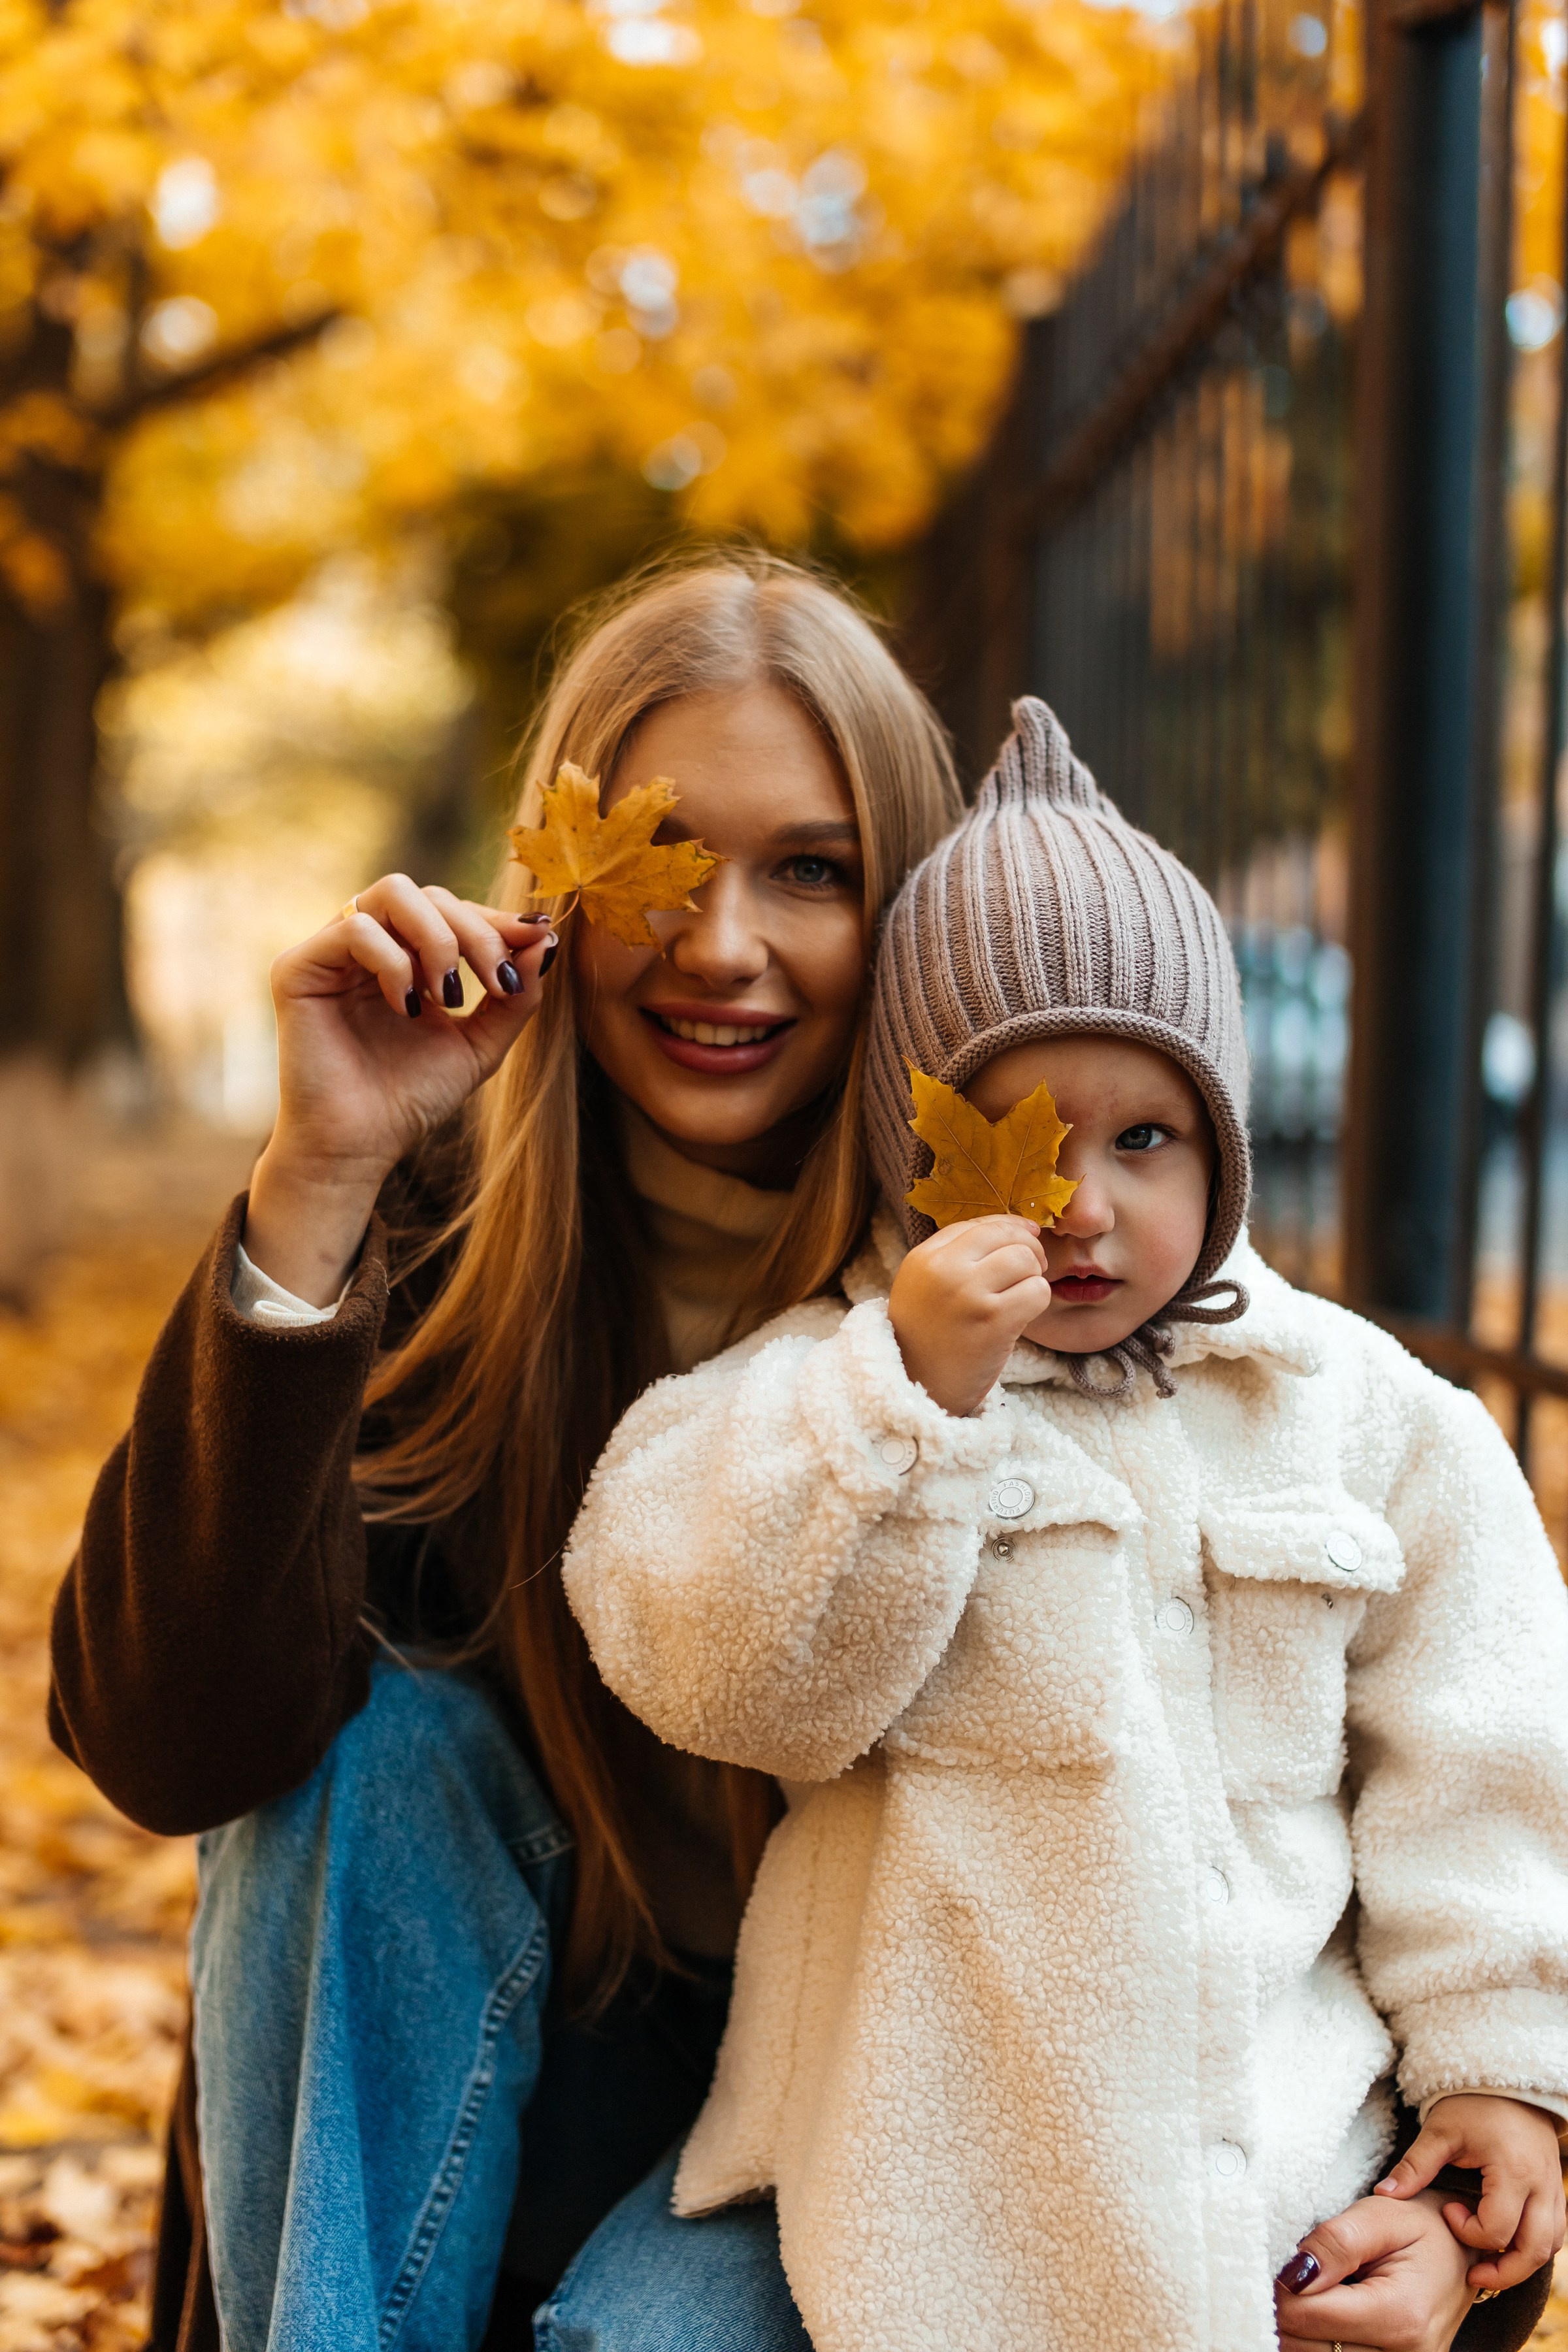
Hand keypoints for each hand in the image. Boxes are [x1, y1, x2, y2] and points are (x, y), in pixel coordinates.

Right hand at [244, 876, 556, 1303]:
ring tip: (449, 995)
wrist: (361, 1145)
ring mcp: (331, 951)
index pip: (454, 909)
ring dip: (437, 939)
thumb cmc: (412, 1098)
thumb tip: (544, 938)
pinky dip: (393, 961)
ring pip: (392, 892)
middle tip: (495, 984)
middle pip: (430, 894)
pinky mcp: (298, 967)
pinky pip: (355, 929)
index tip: (537, 940)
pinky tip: (406, 1007)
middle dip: (476, 933)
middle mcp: (368, 944)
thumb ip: (515, 996)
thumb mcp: (480, 1044)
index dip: (497, 921)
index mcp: (407, 956)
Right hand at [887, 1214, 1050, 1416]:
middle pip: (1009, 1237)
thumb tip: (1023, 1227)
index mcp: (924, 1257)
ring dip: (1032, 1278)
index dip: (1010, 1228)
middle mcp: (944, 1270)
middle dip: (1028, 1251)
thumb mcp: (924, 1284)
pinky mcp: (994, 1322)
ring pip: (1026, 1260)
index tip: (1024, 1241)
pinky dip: (1036, 1302)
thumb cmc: (928, 1336)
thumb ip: (958, 1254)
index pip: (980, 1224)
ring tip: (1018, 1297)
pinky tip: (1020, 1316)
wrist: (916, 1389)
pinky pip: (1037, 1291)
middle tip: (1028, 1272)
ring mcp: (969, 1295)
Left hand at [1275, 2189, 1475, 2351]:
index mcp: (1401, 2314)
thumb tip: (1293, 2274)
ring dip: (1301, 2330)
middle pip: (1307, 2347)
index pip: (1309, 2316)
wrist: (1464, 2251)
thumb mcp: (1381, 2216)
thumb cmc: (1423, 2228)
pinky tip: (1321, 2317)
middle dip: (1287, 2311)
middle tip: (1290, 2275)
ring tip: (1311, 2293)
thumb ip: (1335, 2242)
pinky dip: (1320, 2342)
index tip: (1278, 2265)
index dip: (1280, 2289)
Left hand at [1376, 2093, 1564, 2292]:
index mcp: (1513, 2171)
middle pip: (1534, 2251)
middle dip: (1504, 2272)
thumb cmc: (1471, 2103)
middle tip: (1474, 2277)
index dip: (1468, 2232)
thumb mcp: (1440, 2131)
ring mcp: (1554, 2189)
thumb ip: (1415, 2166)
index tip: (1448, 2211)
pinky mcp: (1556, 2189)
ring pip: (1549, 2247)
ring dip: (1522, 2263)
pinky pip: (1556, 2232)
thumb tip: (1383, 2195)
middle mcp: (1541, 2185)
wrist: (1506, 2079)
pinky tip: (1508, 2245)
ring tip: (1489, 2266)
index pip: (1496, 2229)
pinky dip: (1534, 2246)